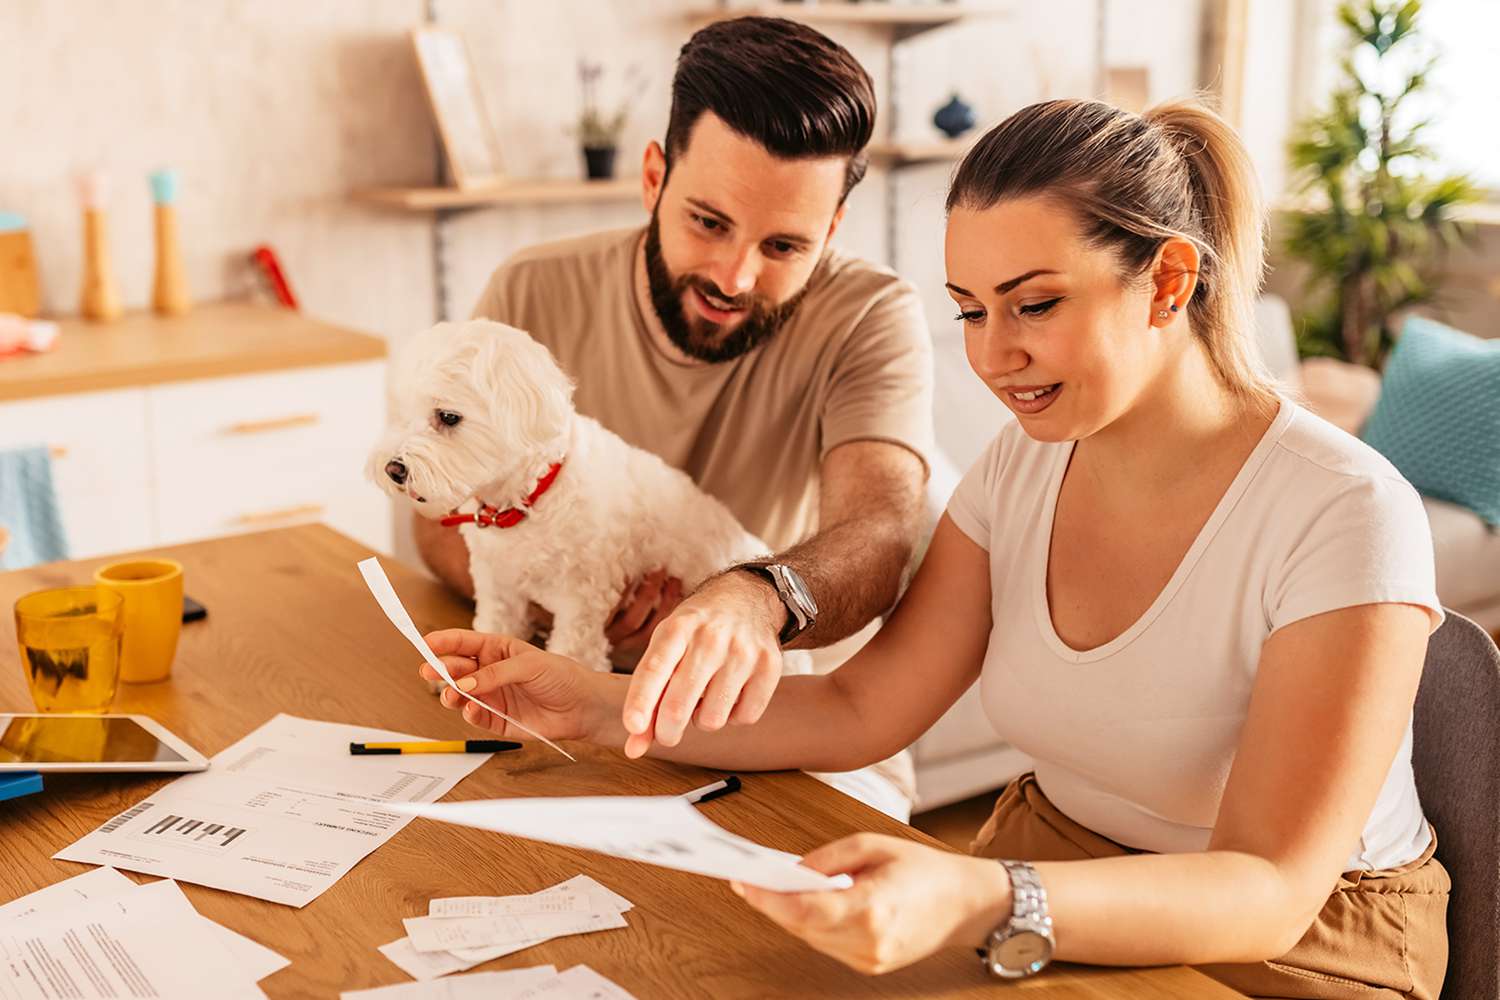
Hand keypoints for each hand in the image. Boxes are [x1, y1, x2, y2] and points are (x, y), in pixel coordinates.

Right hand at [419, 629, 606, 742]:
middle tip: (429, 671)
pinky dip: (469, 713)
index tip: (425, 643)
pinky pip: (476, 717)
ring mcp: (492, 696)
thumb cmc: (561, 677)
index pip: (464, 643)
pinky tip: (470, 709)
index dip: (443, 642)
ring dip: (450, 694)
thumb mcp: (529, 665)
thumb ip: (494, 674)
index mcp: (497, 650)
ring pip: (460, 695)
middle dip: (440, 669)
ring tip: (450, 694)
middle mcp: (490, 673)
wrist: (583, 707)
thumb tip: (464, 684)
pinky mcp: (497, 720)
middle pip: (456, 669)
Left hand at [620, 570, 784, 757]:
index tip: (632, 727)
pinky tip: (731, 696)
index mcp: (677, 628)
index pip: (654, 668)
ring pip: (712, 718)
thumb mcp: (666, 648)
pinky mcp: (770, 666)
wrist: (747, 599)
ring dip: (703, 719)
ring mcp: (744, 651)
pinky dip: (733, 716)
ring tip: (705, 698)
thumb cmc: (696, 632)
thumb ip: (648, 696)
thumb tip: (634, 748)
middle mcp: (711, 637)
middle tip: (667, 733)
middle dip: (667, 731)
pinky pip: (744, 718)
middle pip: (679, 703)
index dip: (641, 701)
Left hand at [731, 835, 1011, 974]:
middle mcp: (869, 941)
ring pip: (810, 938)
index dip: (768, 899)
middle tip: (750, 879)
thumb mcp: (873, 845)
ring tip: (774, 888)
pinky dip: (813, 924)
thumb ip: (827, 858)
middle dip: (773, 903)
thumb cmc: (924, 869)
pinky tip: (806, 903)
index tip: (744, 882)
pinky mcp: (870, 965)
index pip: (803, 911)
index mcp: (872, 908)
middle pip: (801, 926)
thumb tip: (791, 870)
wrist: (965, 904)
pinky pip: (827, 944)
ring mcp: (870, 959)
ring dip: (791, 914)